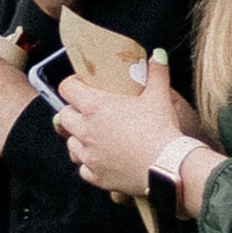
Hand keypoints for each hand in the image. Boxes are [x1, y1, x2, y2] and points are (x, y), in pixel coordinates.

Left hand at [57, 50, 189, 200]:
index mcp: (95, 107)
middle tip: (89, 111)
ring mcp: (89, 156)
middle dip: (73, 112)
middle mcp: (86, 131)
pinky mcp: (97, 176)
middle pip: (64, 116)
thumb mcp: (159, 96)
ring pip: (70, 144)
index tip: (82, 84)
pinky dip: (89, 164)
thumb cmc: (161, 130)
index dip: (72, 84)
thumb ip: (157, 73)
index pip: (67, 88)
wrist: (167, 168)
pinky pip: (83, 169)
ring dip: (79, 138)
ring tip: (95, 136)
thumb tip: (158, 56)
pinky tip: (102, 159)